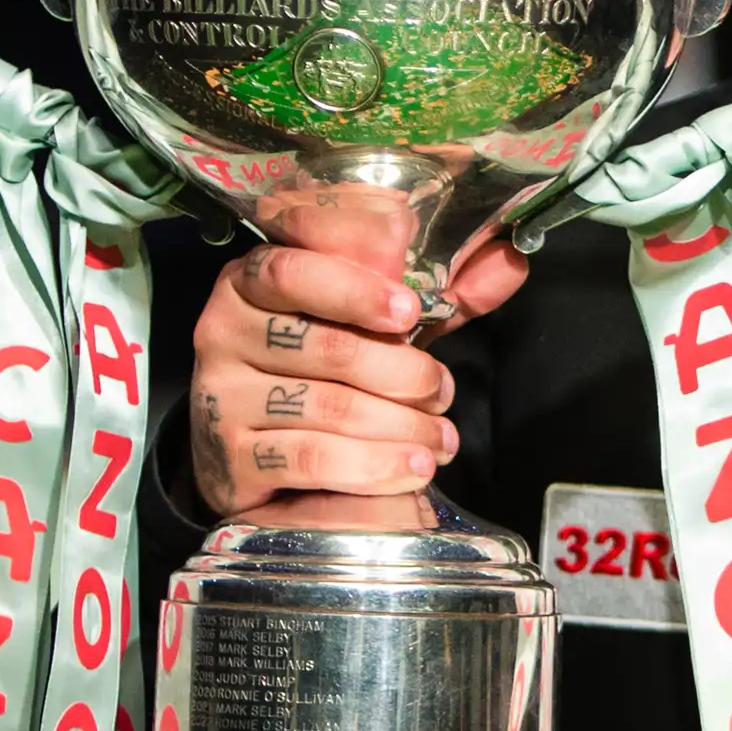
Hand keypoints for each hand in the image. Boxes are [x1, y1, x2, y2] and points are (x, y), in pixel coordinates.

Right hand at [185, 196, 527, 516]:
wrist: (250, 454)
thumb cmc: (321, 372)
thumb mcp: (375, 324)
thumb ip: (439, 292)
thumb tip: (511, 260)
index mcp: (255, 280)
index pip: (293, 266)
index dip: (355, 288)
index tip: (412, 310)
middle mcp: (225, 329)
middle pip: (327, 345)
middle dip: (404, 373)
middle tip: (443, 392)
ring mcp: (220, 395)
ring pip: (330, 407)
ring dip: (402, 426)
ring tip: (440, 440)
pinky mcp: (231, 457)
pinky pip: (313, 459)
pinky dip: (373, 467)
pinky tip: (410, 469)